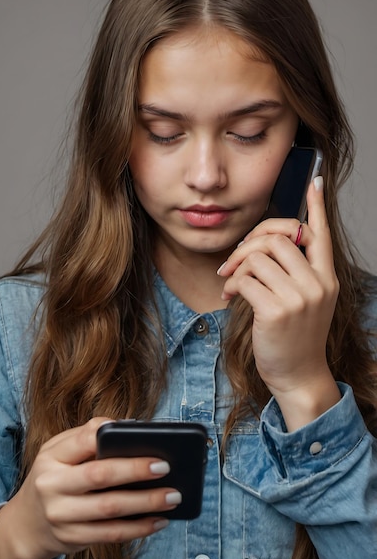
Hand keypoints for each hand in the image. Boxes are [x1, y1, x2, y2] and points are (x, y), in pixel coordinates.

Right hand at [0, 418, 178, 558]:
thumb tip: (122, 425)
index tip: (142, 435)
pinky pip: (110, 534)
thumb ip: (85, 436)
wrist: (25, 524)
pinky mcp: (72, 539)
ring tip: (172, 496)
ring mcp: (61, 516)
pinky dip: (138, 528)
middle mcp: (53, 486)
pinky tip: (158, 520)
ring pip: (110, 510)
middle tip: (166, 466)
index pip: (82, 441)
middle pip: (99, 476)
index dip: (112, 437)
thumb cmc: (53, 477)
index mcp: (51, 458)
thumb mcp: (58, 451)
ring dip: (146, 503)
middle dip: (135, 470)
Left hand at [218, 177, 340, 428]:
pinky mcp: (277, 310)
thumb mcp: (307, 301)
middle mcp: (318, 284)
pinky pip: (246, 279)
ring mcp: (300, 297)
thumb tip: (270, 244)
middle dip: (249, 243)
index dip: (317, 207)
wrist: (298, 375)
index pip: (322, 234)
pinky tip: (230, 297)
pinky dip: (233, 285)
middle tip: (235, 260)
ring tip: (231, 283)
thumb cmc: (296, 337)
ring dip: (237, 267)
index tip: (315, 183)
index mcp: (327, 278)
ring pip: (259, 256)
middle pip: (279, 237)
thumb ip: (297, 272)